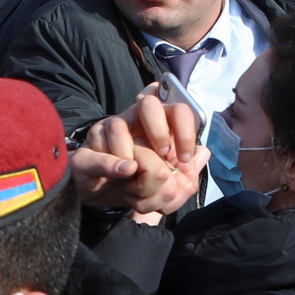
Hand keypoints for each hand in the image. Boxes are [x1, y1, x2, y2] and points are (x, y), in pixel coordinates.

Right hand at [73, 90, 206, 215]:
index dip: (186, 132)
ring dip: (131, 151)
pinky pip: (99, 145)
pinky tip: (127, 170)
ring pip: (118, 125)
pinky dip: (114, 161)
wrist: (99, 190)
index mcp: (158, 124)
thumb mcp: (165, 186)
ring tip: (134, 173)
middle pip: (149, 104)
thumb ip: (186, 174)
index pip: (178, 110)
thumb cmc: (136, 182)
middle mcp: (134, 119)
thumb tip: (203, 153)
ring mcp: (110, 126)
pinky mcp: (91, 140)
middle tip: (162, 156)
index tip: (184, 159)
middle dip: (160, 132)